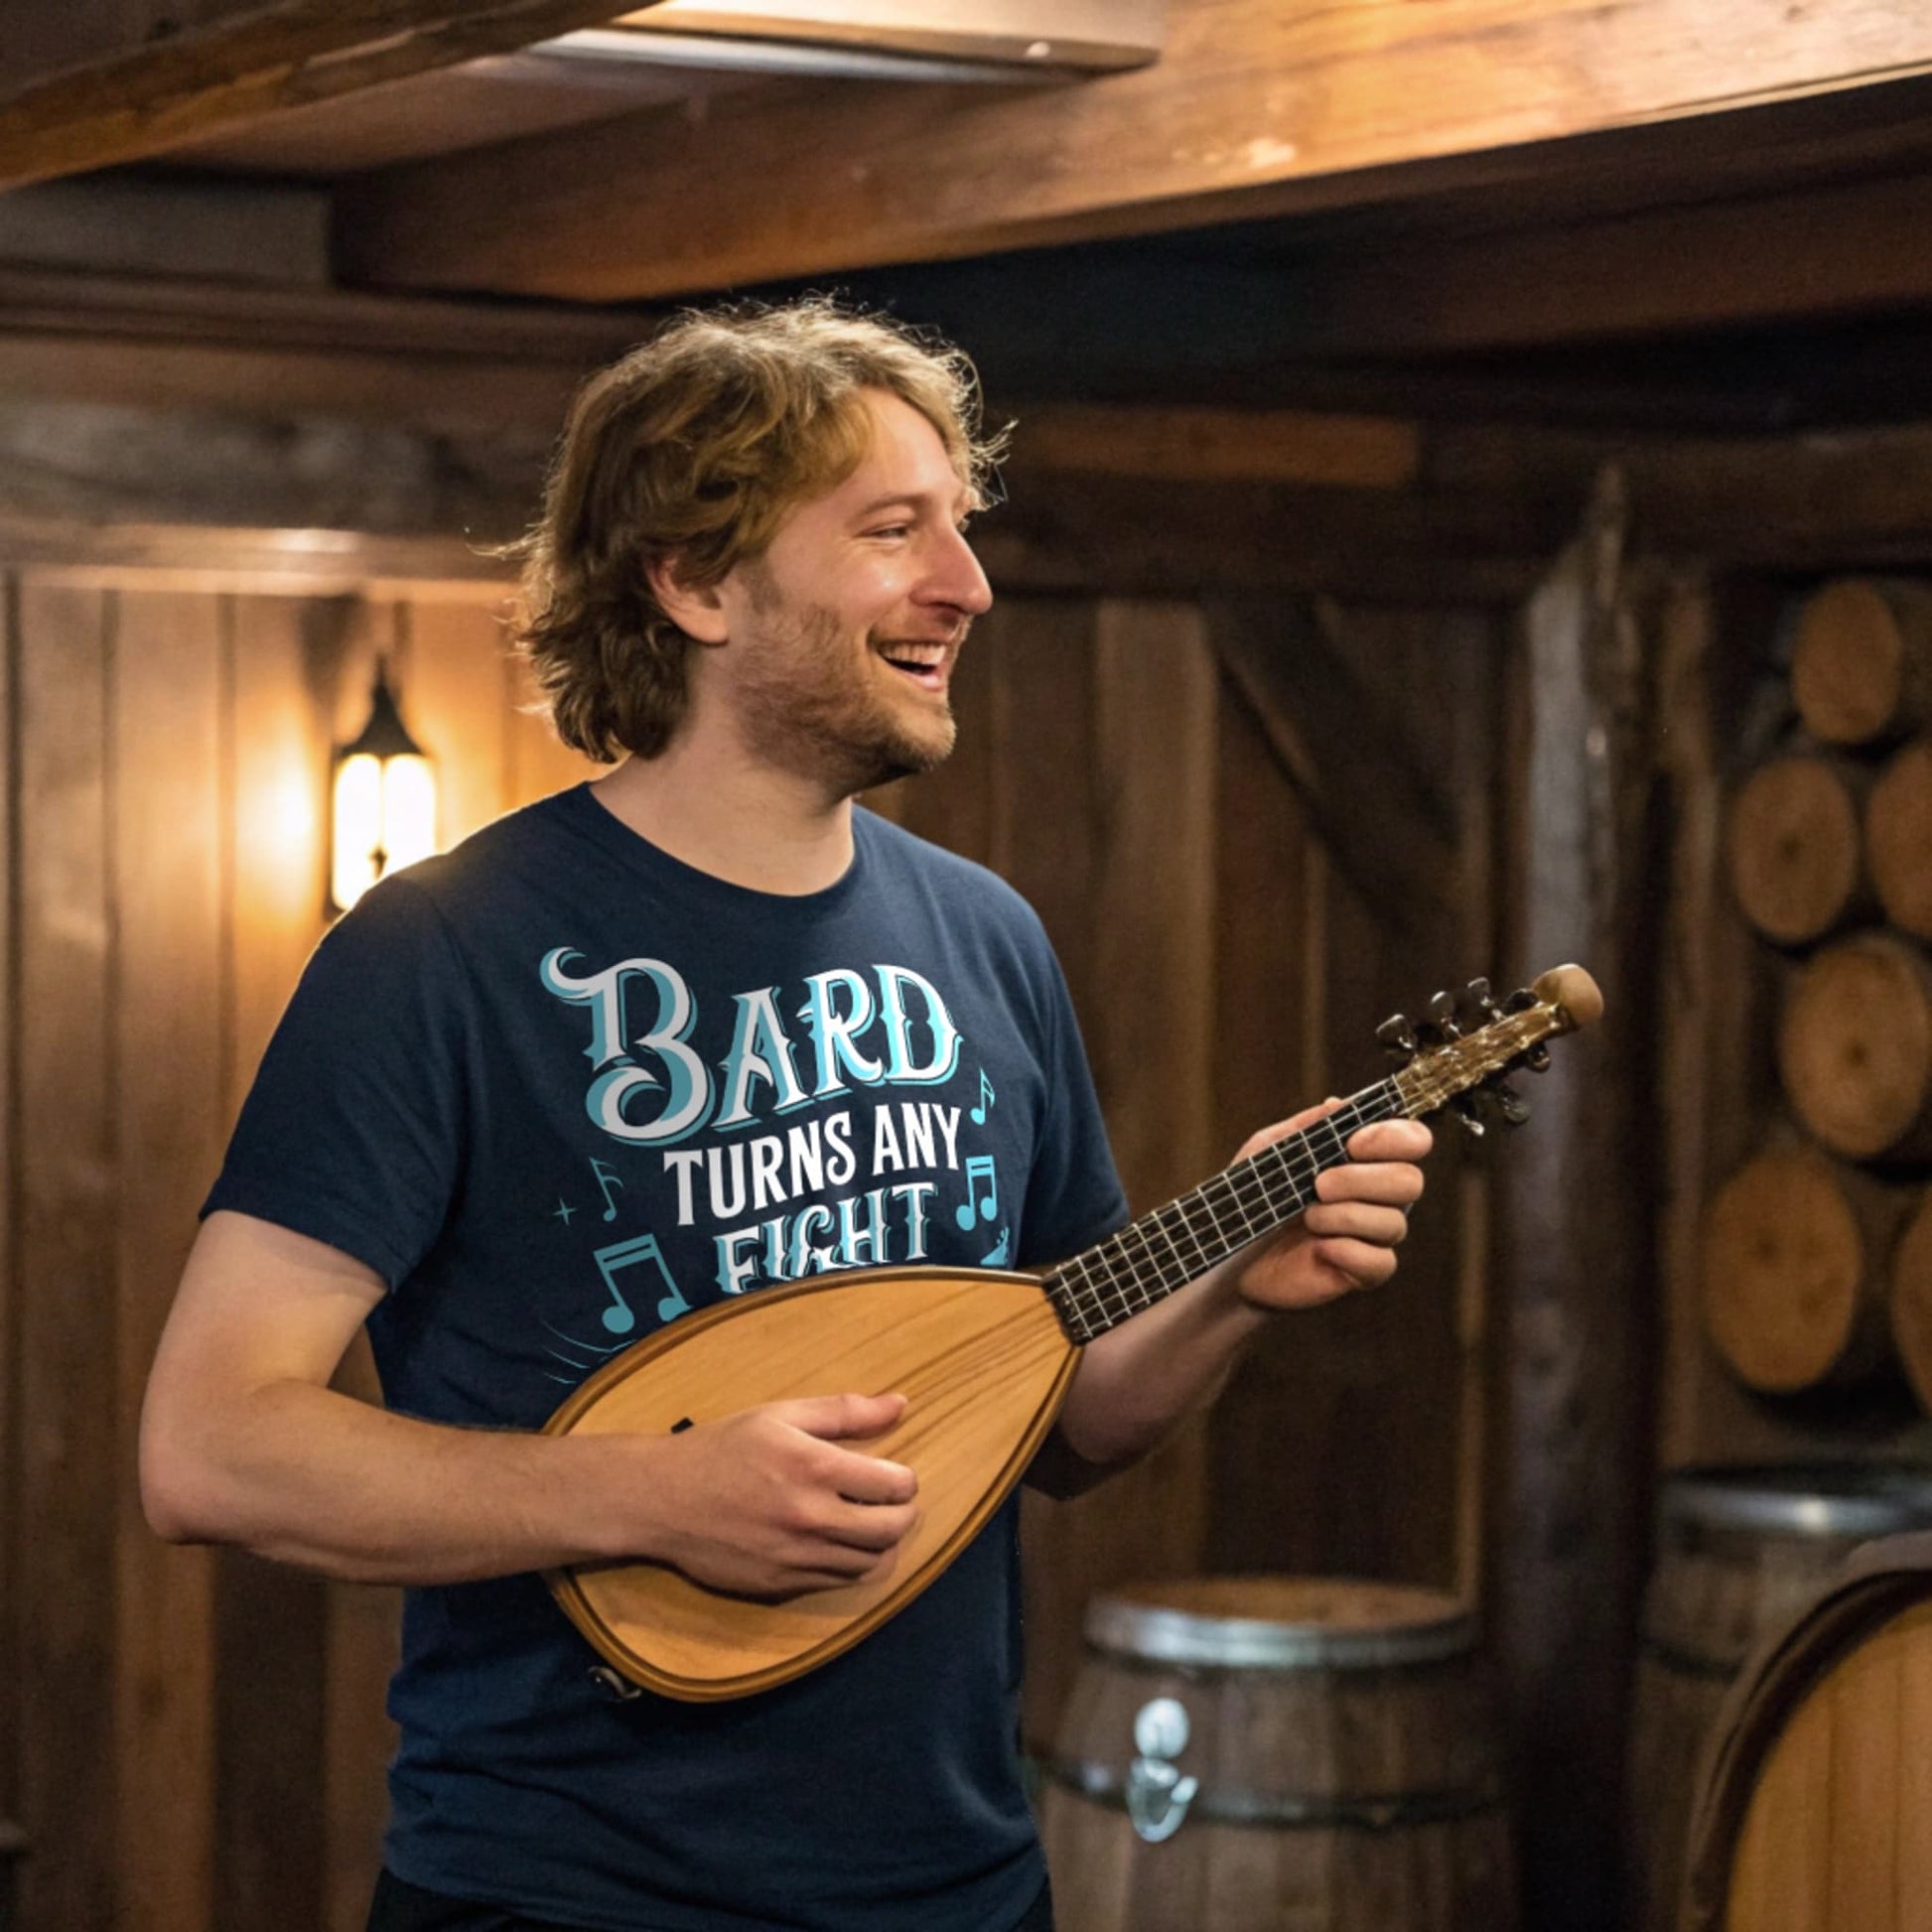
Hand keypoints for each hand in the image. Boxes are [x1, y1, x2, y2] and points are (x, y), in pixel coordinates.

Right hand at [639, 1392, 919, 1598]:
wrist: (662, 1500)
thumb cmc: (722, 1448)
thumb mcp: (780, 1415)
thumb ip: (845, 1411)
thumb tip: (901, 1404)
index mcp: (815, 1468)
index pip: (896, 1486)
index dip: (906, 1480)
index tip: (895, 1475)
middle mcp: (812, 1518)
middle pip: (892, 1531)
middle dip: (903, 1514)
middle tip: (890, 1502)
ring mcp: (797, 1558)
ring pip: (870, 1565)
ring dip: (880, 1545)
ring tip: (868, 1525)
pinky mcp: (780, 1586)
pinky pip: (836, 1583)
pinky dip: (849, 1565)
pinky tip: (836, 1544)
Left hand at [1229, 1100, 1430, 1312]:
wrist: (1231, 1248)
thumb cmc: (1255, 1190)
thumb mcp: (1272, 1148)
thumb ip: (1309, 1126)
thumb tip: (1340, 1104)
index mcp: (1368, 1158)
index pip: (1413, 1140)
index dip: (1394, 1138)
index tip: (1353, 1144)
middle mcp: (1382, 1194)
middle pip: (1410, 1181)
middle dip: (1362, 1179)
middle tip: (1319, 1185)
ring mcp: (1375, 1234)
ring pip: (1393, 1222)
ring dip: (1344, 1216)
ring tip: (1307, 1217)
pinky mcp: (1364, 1271)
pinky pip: (1381, 1262)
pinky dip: (1349, 1252)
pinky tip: (1321, 1248)